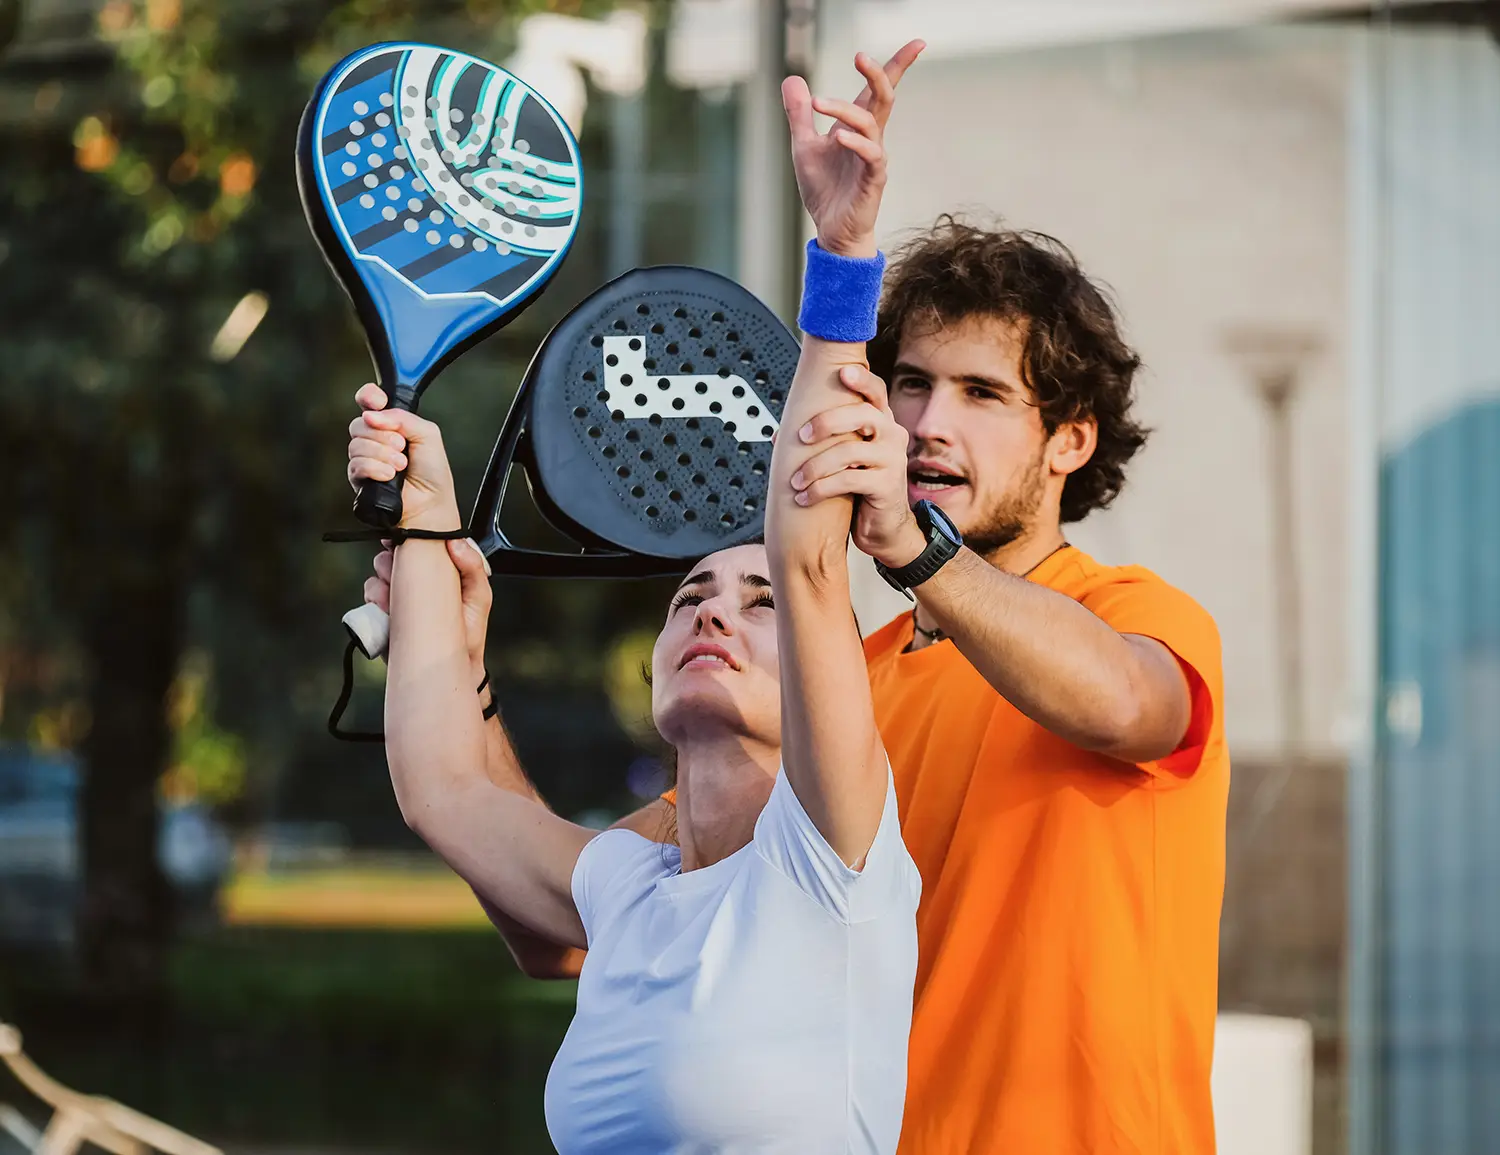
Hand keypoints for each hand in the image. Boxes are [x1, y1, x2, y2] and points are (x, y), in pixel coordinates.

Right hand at [347, 383, 460, 530]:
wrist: (430, 505)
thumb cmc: (433, 474)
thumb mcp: (428, 435)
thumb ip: (404, 418)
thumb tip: (375, 414)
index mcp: (392, 425)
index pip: (369, 400)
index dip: (369, 396)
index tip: (378, 402)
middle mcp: (376, 439)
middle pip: (360, 423)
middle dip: (383, 435)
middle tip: (402, 447)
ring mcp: (365, 458)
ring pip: (356, 444)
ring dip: (382, 454)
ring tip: (400, 465)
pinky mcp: (359, 478)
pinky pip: (355, 465)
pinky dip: (375, 468)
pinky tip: (389, 475)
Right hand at [365, 537, 492, 679]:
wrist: (447, 672)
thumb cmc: (466, 636)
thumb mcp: (479, 598)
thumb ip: (473, 567)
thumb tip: (456, 542)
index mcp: (437, 572)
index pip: (416, 544)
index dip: (405, 538)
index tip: (399, 540)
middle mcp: (415, 583)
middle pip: (390, 557)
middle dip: (391, 563)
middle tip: (399, 576)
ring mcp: (397, 599)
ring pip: (377, 577)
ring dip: (383, 585)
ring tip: (397, 599)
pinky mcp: (382, 615)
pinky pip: (369, 599)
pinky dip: (375, 602)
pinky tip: (388, 613)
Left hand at [781, 40, 923, 257]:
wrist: (831, 230)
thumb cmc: (825, 189)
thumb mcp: (804, 145)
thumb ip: (800, 114)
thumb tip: (793, 77)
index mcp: (858, 127)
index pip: (878, 90)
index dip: (897, 65)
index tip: (918, 43)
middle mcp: (871, 138)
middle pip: (884, 97)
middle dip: (879, 73)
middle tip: (859, 56)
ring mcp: (874, 158)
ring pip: (870, 122)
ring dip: (844, 109)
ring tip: (818, 103)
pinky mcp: (873, 180)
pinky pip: (871, 155)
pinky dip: (855, 142)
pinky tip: (838, 137)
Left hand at [790, 364, 925, 567]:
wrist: (883, 527)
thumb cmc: (858, 487)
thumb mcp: (842, 459)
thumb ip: (820, 441)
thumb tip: (777, 435)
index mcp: (881, 423)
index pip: (876, 392)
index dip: (862, 379)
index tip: (842, 371)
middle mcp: (892, 436)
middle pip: (862, 414)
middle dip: (826, 422)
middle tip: (800, 437)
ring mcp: (892, 460)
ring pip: (850, 451)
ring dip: (815, 466)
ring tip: (795, 481)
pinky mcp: (887, 486)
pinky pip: (848, 481)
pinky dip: (820, 489)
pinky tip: (804, 498)